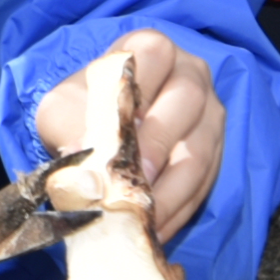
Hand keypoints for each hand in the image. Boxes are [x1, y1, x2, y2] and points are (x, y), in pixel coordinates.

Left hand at [70, 30, 225, 241]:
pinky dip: (180, 210)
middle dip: (158, 151)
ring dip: (171, 194)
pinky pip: (207, 181)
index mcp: (149, 50)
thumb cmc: (81, 112)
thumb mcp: (62, 111)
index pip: (153, 56)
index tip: (115, 138)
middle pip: (186, 103)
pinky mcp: (217, 150)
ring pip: (201, 151)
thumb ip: (70, 129)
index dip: (137, 95)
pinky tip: (155, 229)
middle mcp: (189, 72)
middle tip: (131, 191)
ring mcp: (209, 111)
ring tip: (142, 223)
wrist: (98, 132)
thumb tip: (89, 175)